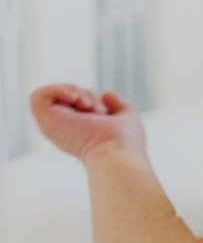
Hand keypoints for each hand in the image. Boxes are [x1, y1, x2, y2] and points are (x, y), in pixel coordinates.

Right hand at [29, 84, 147, 161]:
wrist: (116, 153)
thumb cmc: (124, 141)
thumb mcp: (124, 116)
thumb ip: (117, 104)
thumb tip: (106, 93)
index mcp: (78, 128)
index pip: (77, 101)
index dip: (90, 97)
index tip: (102, 110)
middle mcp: (63, 127)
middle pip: (67, 95)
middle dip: (86, 93)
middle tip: (96, 110)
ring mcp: (53, 124)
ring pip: (52, 94)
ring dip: (72, 91)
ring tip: (86, 105)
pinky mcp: (45, 121)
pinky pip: (37, 96)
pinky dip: (56, 90)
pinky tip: (74, 99)